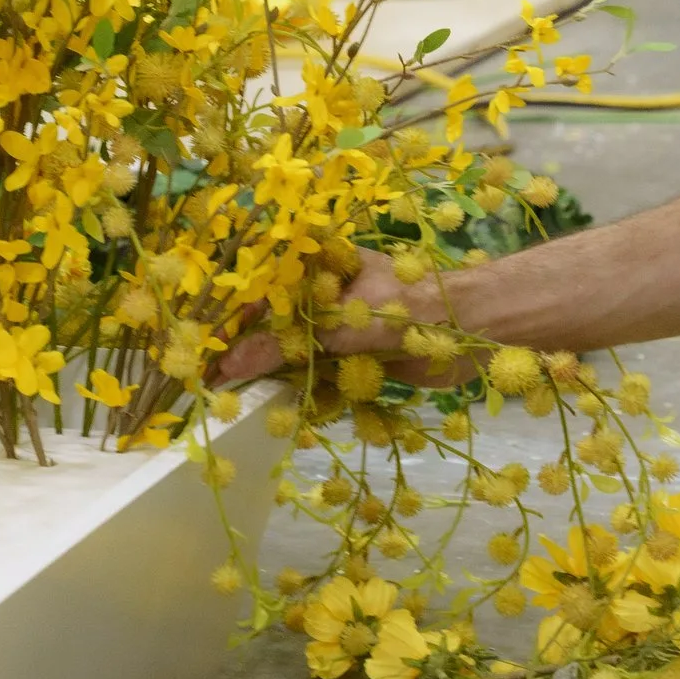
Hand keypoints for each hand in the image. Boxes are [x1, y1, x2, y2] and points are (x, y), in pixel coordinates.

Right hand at [216, 250, 470, 388]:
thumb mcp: (340, 324)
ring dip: (275, 379)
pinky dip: (307, 397)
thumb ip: (286, 343)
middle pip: (274, 325)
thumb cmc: (408, 308)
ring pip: (295, 356)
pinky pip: (321, 380)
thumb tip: (230, 364)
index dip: (231, 318)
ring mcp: (341, 331)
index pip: (261, 289)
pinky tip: (286, 411)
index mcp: (319, 267)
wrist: (476, 332)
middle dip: (248, 354)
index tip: (204, 347)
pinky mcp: (357, 361)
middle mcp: (325, 296)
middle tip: (214, 382)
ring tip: (239, 401)